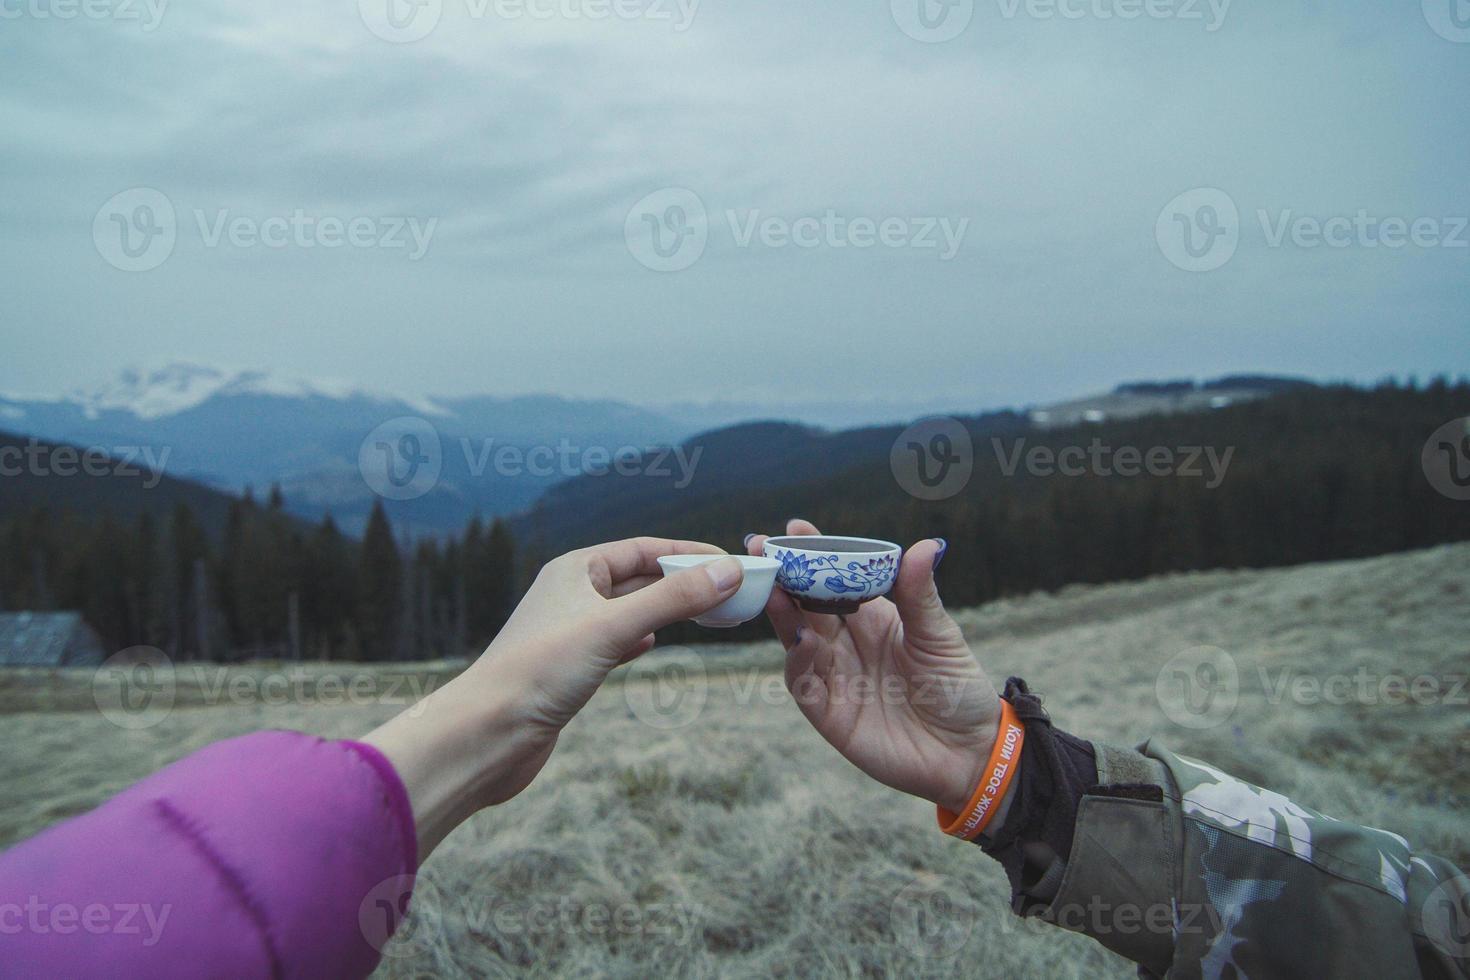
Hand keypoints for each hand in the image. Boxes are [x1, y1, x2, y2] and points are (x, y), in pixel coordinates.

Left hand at [364, 537, 743, 855]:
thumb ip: (674, 599)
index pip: (643, 549)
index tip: (729, 564)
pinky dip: (639, 638)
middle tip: (728, 592)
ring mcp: (569, 631)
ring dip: (665, 610)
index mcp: (574, 569)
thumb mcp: (615, 627)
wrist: (488, 734)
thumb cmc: (539, 672)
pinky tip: (652, 643)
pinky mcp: (568, 667)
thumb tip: (727, 573)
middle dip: (681, 582)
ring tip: (704, 614)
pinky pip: (614, 641)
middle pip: (639, 577)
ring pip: (628, 610)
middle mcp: (570, 593)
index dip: (688, 553)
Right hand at [747, 520, 1002, 813]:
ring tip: (776, 590)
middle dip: (781, 577)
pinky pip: (804, 682)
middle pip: (804, 606)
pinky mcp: (829, 714)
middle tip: (762, 549)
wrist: (969, 753)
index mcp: (871, 619)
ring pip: (796, 639)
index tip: (795, 529)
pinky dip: (799, 659)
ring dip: (782, 614)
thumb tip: (925, 545)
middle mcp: (846, 645)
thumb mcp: (940, 637)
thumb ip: (920, 595)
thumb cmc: (958, 689)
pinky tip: (803, 639)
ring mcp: (834, 678)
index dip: (813, 556)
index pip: (833, 581)